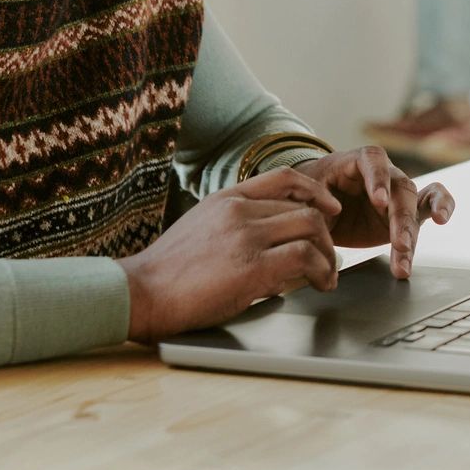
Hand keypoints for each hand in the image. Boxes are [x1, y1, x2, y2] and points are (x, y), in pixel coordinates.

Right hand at [118, 166, 341, 342]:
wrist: (140, 292)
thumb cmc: (166, 272)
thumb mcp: (201, 229)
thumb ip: (236, 226)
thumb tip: (273, 244)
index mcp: (226, 198)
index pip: (284, 177)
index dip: (315, 190)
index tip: (329, 208)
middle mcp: (238, 210)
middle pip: (304, 207)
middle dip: (324, 234)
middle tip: (327, 257)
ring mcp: (245, 236)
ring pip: (311, 227)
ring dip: (327, 255)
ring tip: (326, 276)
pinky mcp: (251, 267)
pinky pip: (304, 257)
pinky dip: (320, 271)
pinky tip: (319, 284)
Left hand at [293, 147, 456, 279]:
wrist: (318, 207)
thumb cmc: (312, 196)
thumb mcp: (306, 199)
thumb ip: (316, 207)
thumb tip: (330, 217)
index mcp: (356, 161)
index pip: (372, 160)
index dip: (378, 178)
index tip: (379, 201)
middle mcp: (382, 173)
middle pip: (398, 189)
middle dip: (400, 219)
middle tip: (400, 245)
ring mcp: (396, 192)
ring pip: (413, 205)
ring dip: (411, 234)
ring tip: (405, 261)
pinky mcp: (404, 212)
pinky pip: (430, 202)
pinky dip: (442, 206)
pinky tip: (443, 219)